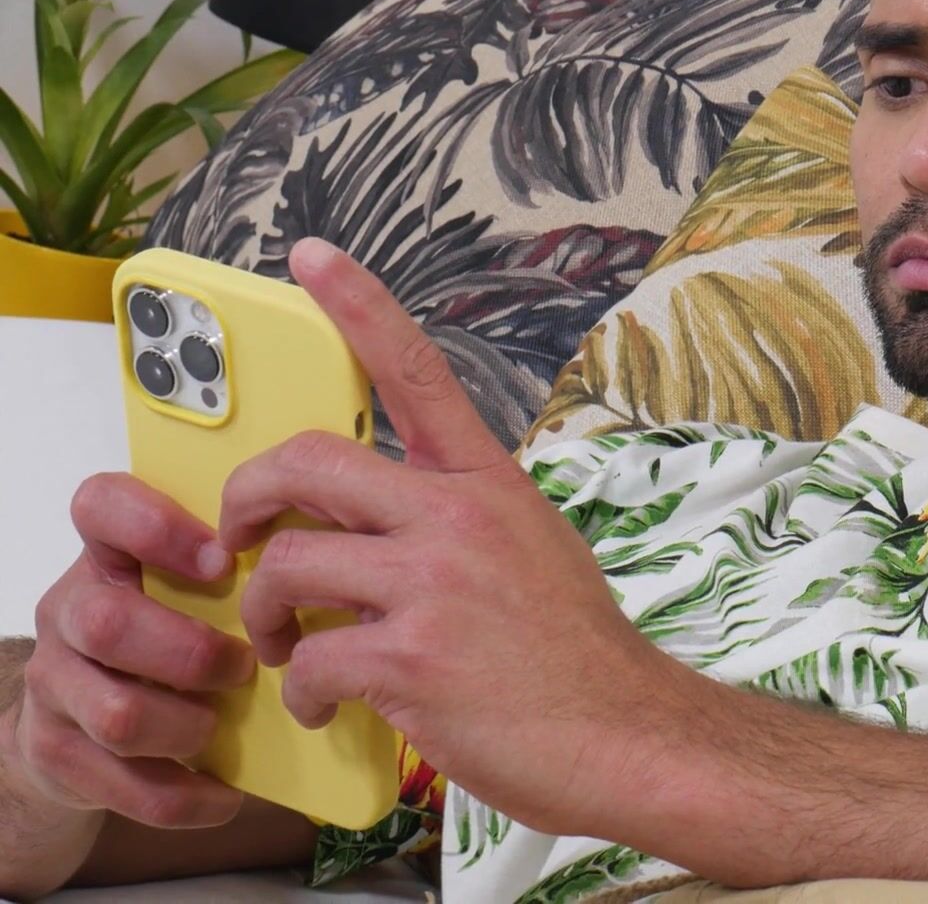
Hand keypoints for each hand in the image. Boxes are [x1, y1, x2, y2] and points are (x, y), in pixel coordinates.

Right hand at [16, 474, 254, 829]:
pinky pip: (123, 783)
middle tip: (241, 667)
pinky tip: (222, 794)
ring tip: (219, 725)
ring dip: (188, 726)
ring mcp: (54, 685)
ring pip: (117, 713)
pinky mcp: (56, 753)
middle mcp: (69, 611)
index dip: (158, 527)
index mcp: (107, 556)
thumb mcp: (187, 587)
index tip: (224, 559)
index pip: (100, 506)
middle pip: (107, 622)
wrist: (82, 721)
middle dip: (190, 652)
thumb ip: (237, 562)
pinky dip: (185, 795)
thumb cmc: (164, 635)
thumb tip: (335, 553)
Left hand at [217, 237, 706, 838]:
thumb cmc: (579, 658)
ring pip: (289, 565)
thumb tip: (383, 528)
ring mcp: (434, 583)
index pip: (417, 372)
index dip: (358, 306)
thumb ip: (460, 521)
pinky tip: (325, 705)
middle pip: (308, 464)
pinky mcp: (410, 656)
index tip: (310, 255)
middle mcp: (459, 517)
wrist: (625, 735)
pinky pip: (307, 656)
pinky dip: (299, 689)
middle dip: (247, 501)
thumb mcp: (534, 551)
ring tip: (281, 644)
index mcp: (489, 484)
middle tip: (239, 540)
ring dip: (265, 613)